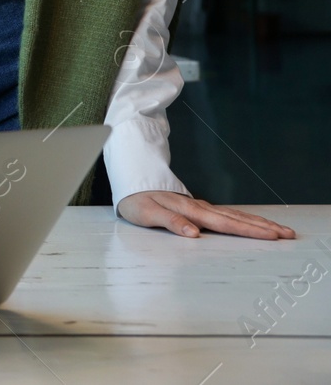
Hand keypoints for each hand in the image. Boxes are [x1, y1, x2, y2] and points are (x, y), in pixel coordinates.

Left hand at [117, 190, 295, 239]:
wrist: (130, 183)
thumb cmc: (136, 201)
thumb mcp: (146, 213)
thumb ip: (170, 222)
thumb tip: (194, 234)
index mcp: (190, 211)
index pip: (226, 223)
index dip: (250, 230)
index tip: (272, 236)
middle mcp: (199, 208)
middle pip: (238, 219)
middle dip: (264, 227)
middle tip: (289, 234)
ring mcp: (200, 207)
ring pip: (235, 215)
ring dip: (258, 223)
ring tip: (280, 230)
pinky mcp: (198, 208)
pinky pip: (226, 214)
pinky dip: (243, 219)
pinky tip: (253, 224)